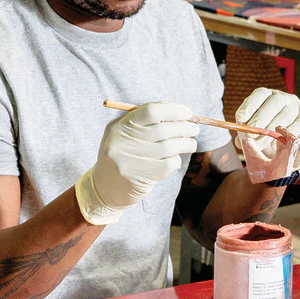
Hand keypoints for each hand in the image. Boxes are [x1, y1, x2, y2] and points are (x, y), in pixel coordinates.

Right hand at [75, 102, 198, 224]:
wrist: (105, 188)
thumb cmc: (121, 153)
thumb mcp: (124, 132)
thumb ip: (146, 120)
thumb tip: (178, 111)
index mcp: (120, 127)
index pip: (151, 111)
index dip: (173, 110)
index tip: (187, 112)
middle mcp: (124, 143)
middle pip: (163, 129)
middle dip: (185, 127)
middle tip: (195, 127)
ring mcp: (132, 161)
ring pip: (170, 147)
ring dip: (186, 143)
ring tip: (190, 143)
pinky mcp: (142, 177)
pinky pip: (169, 164)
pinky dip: (176, 159)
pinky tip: (174, 159)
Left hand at [235, 88, 299, 173]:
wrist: (293, 142)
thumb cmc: (271, 133)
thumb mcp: (258, 132)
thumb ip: (248, 133)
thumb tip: (239, 141)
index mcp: (268, 96)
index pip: (260, 94)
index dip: (250, 104)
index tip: (240, 118)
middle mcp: (284, 98)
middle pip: (274, 102)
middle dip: (261, 117)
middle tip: (250, 132)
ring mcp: (297, 108)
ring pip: (285, 115)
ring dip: (270, 131)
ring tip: (258, 144)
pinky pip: (296, 126)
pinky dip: (285, 135)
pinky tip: (277, 143)